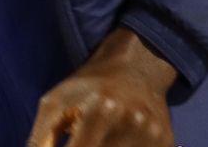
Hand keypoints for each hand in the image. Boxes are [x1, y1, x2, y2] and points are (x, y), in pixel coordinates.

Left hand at [26, 28, 177, 146]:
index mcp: (100, 112)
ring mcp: (152, 136)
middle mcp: (131, 124)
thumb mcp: (55, 103)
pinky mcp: (166, 142)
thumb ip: (41, 138)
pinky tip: (115, 141)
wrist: (136, 68)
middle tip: (79, 143)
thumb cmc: (88, 87)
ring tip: (96, 139)